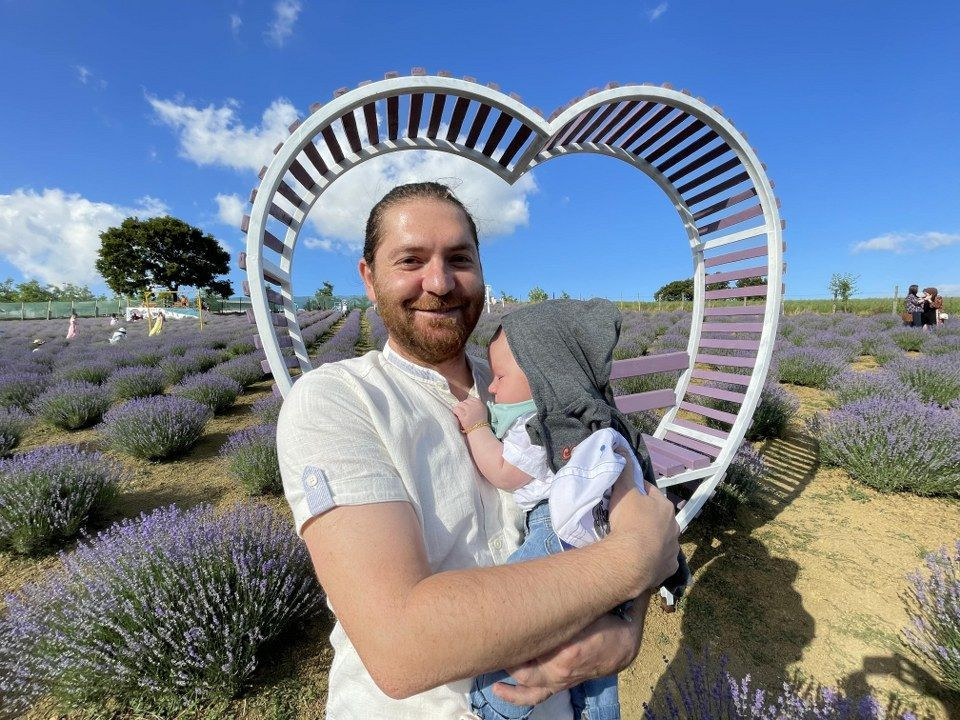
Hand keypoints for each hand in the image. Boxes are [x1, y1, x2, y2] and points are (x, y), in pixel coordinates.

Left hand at [452, 396, 487, 429]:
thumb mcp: (482, 410)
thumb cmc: (481, 422)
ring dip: (459, 409)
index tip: (467, 408)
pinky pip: (456, 409)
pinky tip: (456, 415)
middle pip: (464, 401)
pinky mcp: (463, 415)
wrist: (479, 431)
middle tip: (463, 412)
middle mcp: (474, 405)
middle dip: (463, 406)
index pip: (470, 399)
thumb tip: (468, 401)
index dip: (467, 404)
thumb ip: (477, 405)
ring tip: (460, 414)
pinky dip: (455, 411)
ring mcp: (468, 410)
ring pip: (459, 404)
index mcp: (479, 403)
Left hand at [492, 609, 645, 705]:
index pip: (533, 638)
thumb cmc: (607, 620)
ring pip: (524, 677)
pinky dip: (515, 696)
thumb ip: (576, 598)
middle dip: (506, 646)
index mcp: (567, 648)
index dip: (514, 626)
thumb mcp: (594, 606)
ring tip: (489, 654)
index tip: (500, 612)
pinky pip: (534, 696)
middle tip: (493, 628)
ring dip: (507, 666)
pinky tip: (498, 689)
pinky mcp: (556, 685)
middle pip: (522, 659)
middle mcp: (558, 668)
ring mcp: (556, 680)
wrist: (624, 648)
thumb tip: (551, 574)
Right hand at [607, 473, 679, 593]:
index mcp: (665, 506)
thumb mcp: (624, 490)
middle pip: (659, 517)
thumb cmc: (629, 521)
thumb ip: (625, 470)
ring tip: (633, 543)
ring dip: (652, 539)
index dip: (637, 492)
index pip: (651, 492)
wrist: (632, 560)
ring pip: (662, 539)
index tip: (625, 496)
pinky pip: (661, 561)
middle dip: (647, 517)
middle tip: (626, 520)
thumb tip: (622, 449)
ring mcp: (673, 548)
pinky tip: (643, 561)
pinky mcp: (668, 568)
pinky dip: (654, 559)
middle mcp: (674, 526)